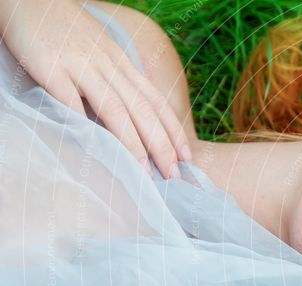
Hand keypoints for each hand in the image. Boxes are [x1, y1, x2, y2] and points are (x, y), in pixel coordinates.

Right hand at [0, 0, 190, 178]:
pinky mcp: (51, 67)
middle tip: (174, 175)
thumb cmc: (68, 32)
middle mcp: (109, 67)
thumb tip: (137, 118)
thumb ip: (119, 82)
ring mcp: (81, 66)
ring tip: (143, 171)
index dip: (174, 130)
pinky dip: (83, 122)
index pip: (156, 101)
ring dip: (132, 142)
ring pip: (114, 108)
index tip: (188, 156)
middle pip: (142, 110)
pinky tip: (94, 147)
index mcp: (123, 65)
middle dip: (161, 145)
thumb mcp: (103, 53)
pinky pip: (69, 98)